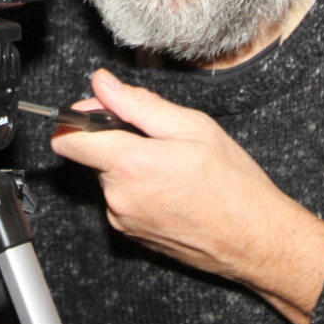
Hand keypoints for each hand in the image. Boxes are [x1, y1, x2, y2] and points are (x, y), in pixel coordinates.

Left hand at [51, 69, 323, 323]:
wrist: (255, 238)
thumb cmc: (232, 184)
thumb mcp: (192, 127)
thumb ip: (138, 104)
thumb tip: (103, 84)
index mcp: (130, 165)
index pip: (68, 140)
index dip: (78, 118)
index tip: (98, 111)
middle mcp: (119, 197)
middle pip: (94, 156)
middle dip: (119, 141)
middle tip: (162, 139)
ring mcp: (124, 220)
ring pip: (112, 179)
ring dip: (133, 167)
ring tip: (175, 168)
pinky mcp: (133, 236)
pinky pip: (124, 201)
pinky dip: (141, 190)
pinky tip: (175, 190)